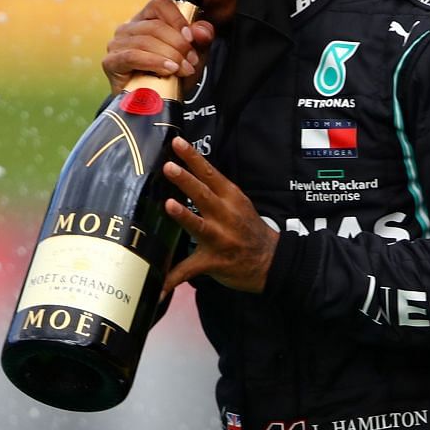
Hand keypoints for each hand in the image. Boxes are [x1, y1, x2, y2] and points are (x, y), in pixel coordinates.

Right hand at [102, 0, 214, 96]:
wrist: (155, 105)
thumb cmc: (172, 76)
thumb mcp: (193, 56)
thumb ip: (201, 39)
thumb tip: (202, 30)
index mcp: (146, 19)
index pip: (159, 4)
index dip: (177, 19)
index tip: (191, 38)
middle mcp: (128, 28)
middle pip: (155, 26)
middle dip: (178, 44)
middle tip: (191, 61)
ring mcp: (117, 44)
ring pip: (145, 41)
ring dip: (169, 56)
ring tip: (183, 69)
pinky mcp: (111, 62)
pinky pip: (132, 56)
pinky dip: (153, 62)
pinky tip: (168, 70)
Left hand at [162, 137, 278, 295]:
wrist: (271, 261)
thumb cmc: (249, 230)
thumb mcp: (237, 203)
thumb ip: (214, 191)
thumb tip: (188, 174)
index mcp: (230, 197)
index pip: (209, 173)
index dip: (193, 158)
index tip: (177, 143)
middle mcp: (226, 215)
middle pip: (203, 194)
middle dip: (186, 180)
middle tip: (169, 167)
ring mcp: (220, 239)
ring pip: (199, 224)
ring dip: (183, 215)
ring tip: (169, 205)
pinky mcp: (214, 261)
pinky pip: (190, 270)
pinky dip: (172, 278)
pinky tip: (157, 287)